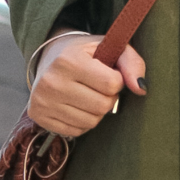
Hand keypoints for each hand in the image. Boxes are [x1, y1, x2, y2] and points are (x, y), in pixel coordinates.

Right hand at [27, 32, 146, 136]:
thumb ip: (132, 63)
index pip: (112, 84)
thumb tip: (140, 89)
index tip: (107, 73)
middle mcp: (52, 81)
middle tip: (98, 87)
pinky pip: (76, 131)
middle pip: (102, 106)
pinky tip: (75, 106)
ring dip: (96, 112)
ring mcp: (43, 101)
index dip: (117, 81)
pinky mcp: (39, 116)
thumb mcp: (108, 48)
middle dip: (108, 98)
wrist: (48, 58)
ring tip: (86, 95)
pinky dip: (81, 122)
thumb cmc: (85, 54)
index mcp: (69, 60)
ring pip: (90, 122)